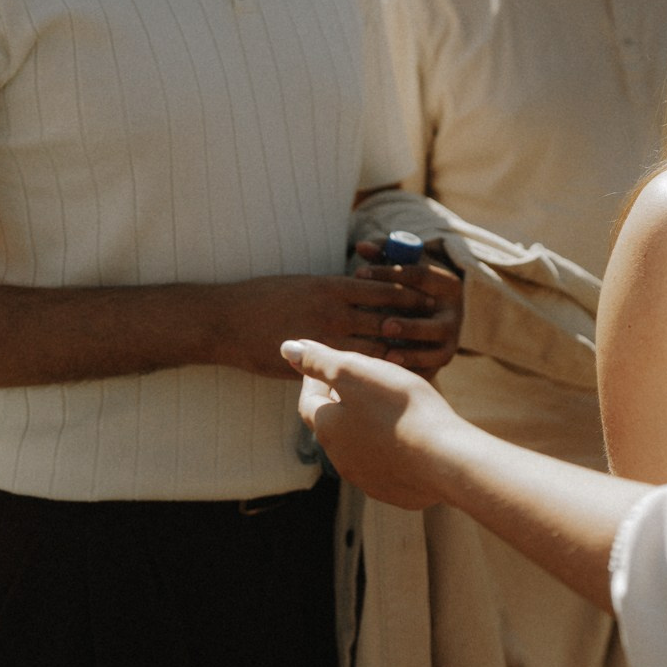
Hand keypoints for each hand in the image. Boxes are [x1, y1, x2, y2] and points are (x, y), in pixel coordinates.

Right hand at [216, 274, 449, 378]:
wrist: (225, 321)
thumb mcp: (304, 284)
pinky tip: (387, 383)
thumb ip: (335, 292)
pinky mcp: (312, 361)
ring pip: (371, 348)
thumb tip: (362, 290)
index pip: (383, 288)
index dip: (408, 294)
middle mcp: (332, 311)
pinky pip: (348, 369)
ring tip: (425, 360)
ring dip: (397, 353)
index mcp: (332, 286)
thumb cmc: (262, 298)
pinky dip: (370, 374)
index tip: (430, 299)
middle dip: (412, 325)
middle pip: (385, 318)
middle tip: (441, 331)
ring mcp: (322, 338)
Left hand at [285, 339, 463, 508]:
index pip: (309, 401)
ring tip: (385, 407)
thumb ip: (320, 361)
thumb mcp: (357, 373)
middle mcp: (341, 458)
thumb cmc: (401, 410)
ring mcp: (367, 478)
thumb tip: (287, 348)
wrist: (444, 460)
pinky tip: (407, 436)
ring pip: (358, 446)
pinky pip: (385, 464)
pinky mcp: (393, 490)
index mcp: (328, 428)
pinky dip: (388, 447)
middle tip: (358, 383)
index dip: (315, 380)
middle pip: (333, 425)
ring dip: (365, 426)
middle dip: (340, 404)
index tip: (328, 365)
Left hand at [351, 245, 463, 377]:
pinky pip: (430, 371)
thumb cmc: (411, 283)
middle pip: (435, 321)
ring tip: (388, 355)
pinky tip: (389, 374)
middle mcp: (454, 313)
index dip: (389, 273)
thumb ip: (384, 254)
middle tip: (384, 325)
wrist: (435, 308)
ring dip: (413, 353)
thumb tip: (361, 246)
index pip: (420, 275)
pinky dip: (411, 373)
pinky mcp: (442, 359)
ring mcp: (451, 339)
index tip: (359, 274)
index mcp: (447, 283)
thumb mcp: (404, 265)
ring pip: (437, 350)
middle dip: (410, 324)